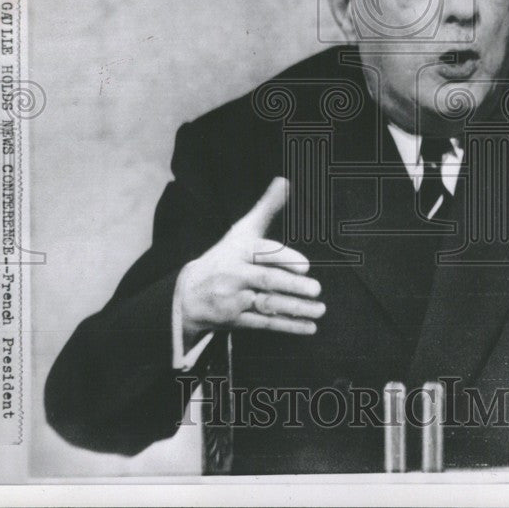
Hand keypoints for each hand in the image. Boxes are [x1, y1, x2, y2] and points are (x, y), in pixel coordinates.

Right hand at [175, 177, 324, 343]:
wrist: (187, 293)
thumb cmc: (225, 257)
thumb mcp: (242, 231)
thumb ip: (266, 208)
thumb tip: (285, 181)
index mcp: (239, 250)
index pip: (261, 252)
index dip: (283, 258)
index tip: (305, 265)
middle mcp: (235, 274)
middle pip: (266, 280)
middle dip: (291, 286)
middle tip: (316, 288)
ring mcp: (234, 299)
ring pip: (267, 304)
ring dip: (295, 309)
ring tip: (320, 310)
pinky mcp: (236, 321)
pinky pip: (264, 324)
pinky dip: (288, 326)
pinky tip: (309, 328)